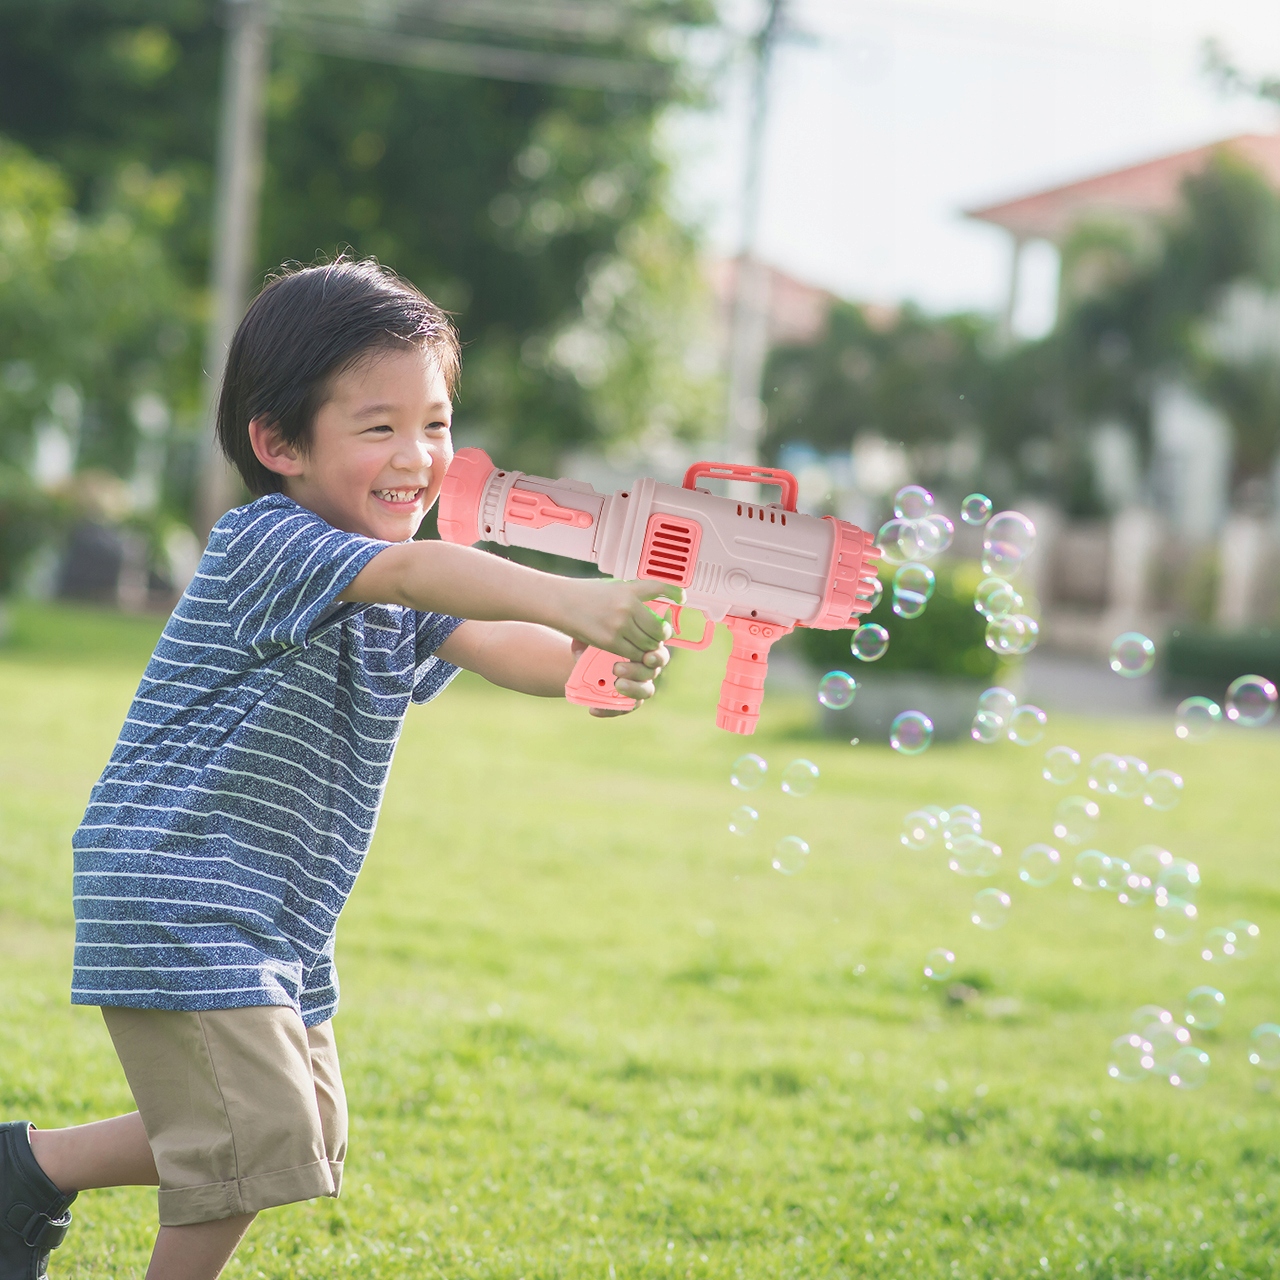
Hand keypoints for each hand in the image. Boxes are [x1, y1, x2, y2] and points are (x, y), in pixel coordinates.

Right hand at [557, 579, 683, 660]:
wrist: (559, 602)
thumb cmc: (582, 593)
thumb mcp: (609, 587)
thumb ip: (628, 596)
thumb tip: (647, 606)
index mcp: (628, 589)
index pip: (658, 587)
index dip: (674, 592)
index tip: (682, 597)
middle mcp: (628, 605)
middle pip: (658, 626)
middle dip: (660, 634)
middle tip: (658, 635)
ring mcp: (620, 624)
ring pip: (648, 642)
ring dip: (649, 646)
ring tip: (645, 645)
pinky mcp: (610, 641)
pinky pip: (633, 653)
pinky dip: (636, 655)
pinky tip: (632, 652)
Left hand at [571, 638, 671, 716]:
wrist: (586, 663)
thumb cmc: (593, 644)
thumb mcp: (590, 638)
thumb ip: (593, 637)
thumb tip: (587, 638)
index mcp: (644, 649)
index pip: (659, 653)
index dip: (657, 656)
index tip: (647, 657)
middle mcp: (646, 668)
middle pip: (652, 672)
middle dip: (637, 670)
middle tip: (617, 668)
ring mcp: (639, 686)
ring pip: (646, 691)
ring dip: (632, 689)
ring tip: (616, 686)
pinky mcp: (628, 703)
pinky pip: (624, 708)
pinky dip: (609, 710)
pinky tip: (594, 709)